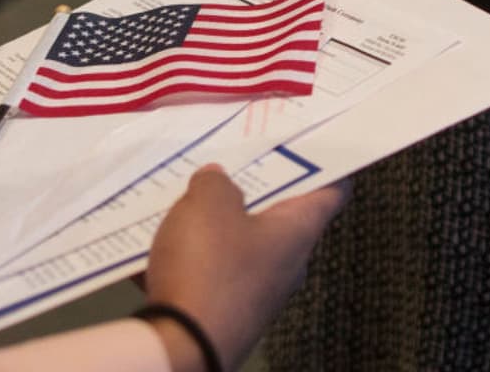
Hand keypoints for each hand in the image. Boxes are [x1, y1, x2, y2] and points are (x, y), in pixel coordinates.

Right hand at [144, 165, 347, 371]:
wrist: (182, 346)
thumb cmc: (209, 268)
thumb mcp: (209, 204)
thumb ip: (215, 182)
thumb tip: (217, 181)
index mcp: (297, 231)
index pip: (332, 191)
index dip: (327, 163)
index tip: (312, 142)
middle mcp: (285, 264)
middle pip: (278, 215)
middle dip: (253, 187)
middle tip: (229, 157)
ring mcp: (255, 291)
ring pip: (238, 243)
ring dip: (214, 221)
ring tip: (182, 195)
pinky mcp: (224, 310)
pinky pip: (209, 271)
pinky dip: (188, 255)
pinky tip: (156, 241)